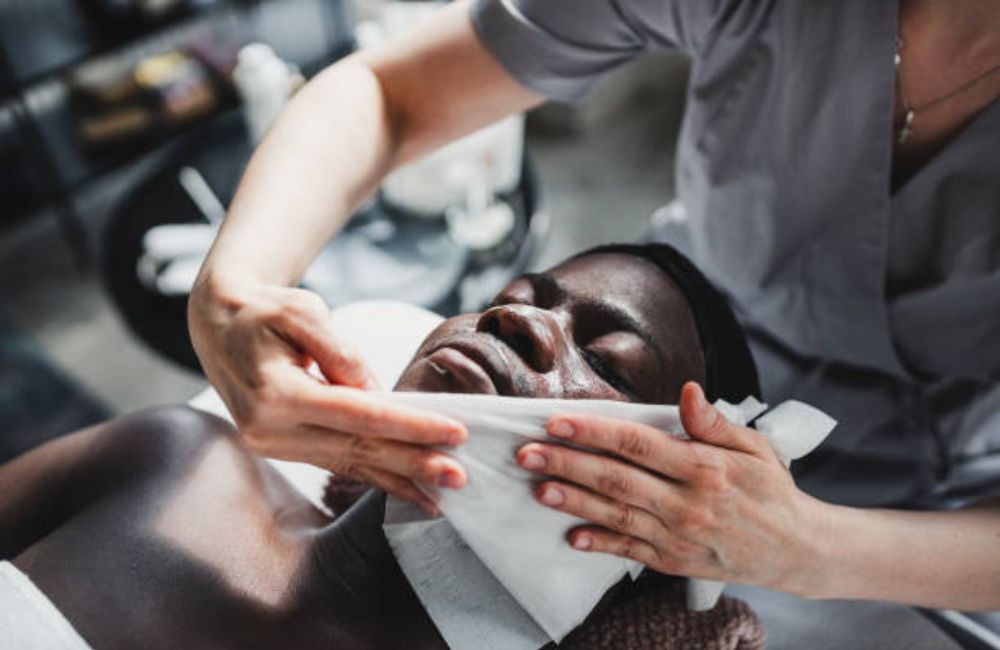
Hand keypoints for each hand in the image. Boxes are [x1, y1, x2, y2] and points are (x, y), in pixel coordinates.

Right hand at [188, 275, 466, 513]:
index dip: (410, 425)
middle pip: (357, 449)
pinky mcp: (282, 448)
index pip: (358, 415)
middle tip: (460, 477)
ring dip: (398, 479)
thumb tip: (380, 394)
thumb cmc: (264, 311)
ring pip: (349, 464)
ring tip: (443, 494)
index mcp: (276, 393)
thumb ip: (342, 352)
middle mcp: (270, 429)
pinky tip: (407, 491)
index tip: (455, 432)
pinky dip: (375, 476)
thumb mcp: (304, 312)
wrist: (218, 325)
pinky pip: (337, 463)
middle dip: (413, 463)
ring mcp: (272, 444)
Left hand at [515, 383, 823, 590]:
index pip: (637, 444)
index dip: (594, 432)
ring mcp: (679, 535)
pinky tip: (572, 535)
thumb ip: (714, 422)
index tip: (557, 421)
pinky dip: (600, 544)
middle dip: (568, 464)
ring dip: (574, 502)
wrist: (795, 549)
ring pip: (617, 515)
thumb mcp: (754, 446)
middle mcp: (688, 502)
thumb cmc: (770, 490)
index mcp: (705, 467)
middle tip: (528, 453)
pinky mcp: (674, 561)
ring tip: (538, 489)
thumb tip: (687, 391)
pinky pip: (630, 552)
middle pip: (617, 479)